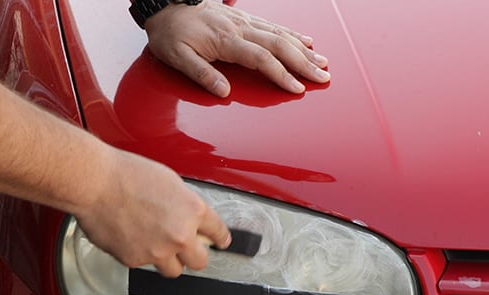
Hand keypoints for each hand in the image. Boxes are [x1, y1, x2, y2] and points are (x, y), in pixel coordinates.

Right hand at [75, 149, 230, 277]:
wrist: (95, 184)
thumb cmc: (126, 174)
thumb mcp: (169, 181)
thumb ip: (183, 204)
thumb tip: (186, 216)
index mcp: (193, 210)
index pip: (218, 232)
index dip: (220, 239)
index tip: (221, 242)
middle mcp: (180, 235)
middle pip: (200, 262)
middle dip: (195, 256)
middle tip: (187, 250)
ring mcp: (158, 251)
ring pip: (173, 270)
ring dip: (169, 261)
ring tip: (156, 246)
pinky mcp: (135, 261)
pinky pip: (144, 264)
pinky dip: (140, 254)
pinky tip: (131, 237)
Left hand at [144, 1, 329, 96]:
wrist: (164, 4)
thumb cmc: (169, 33)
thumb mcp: (177, 57)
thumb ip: (201, 74)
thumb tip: (223, 92)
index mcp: (225, 40)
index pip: (261, 59)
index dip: (281, 75)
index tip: (297, 89)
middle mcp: (239, 28)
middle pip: (279, 46)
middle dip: (304, 63)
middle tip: (323, 78)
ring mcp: (244, 21)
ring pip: (281, 34)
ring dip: (304, 50)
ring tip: (324, 63)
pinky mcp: (243, 18)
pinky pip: (274, 25)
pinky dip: (293, 34)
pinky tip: (306, 41)